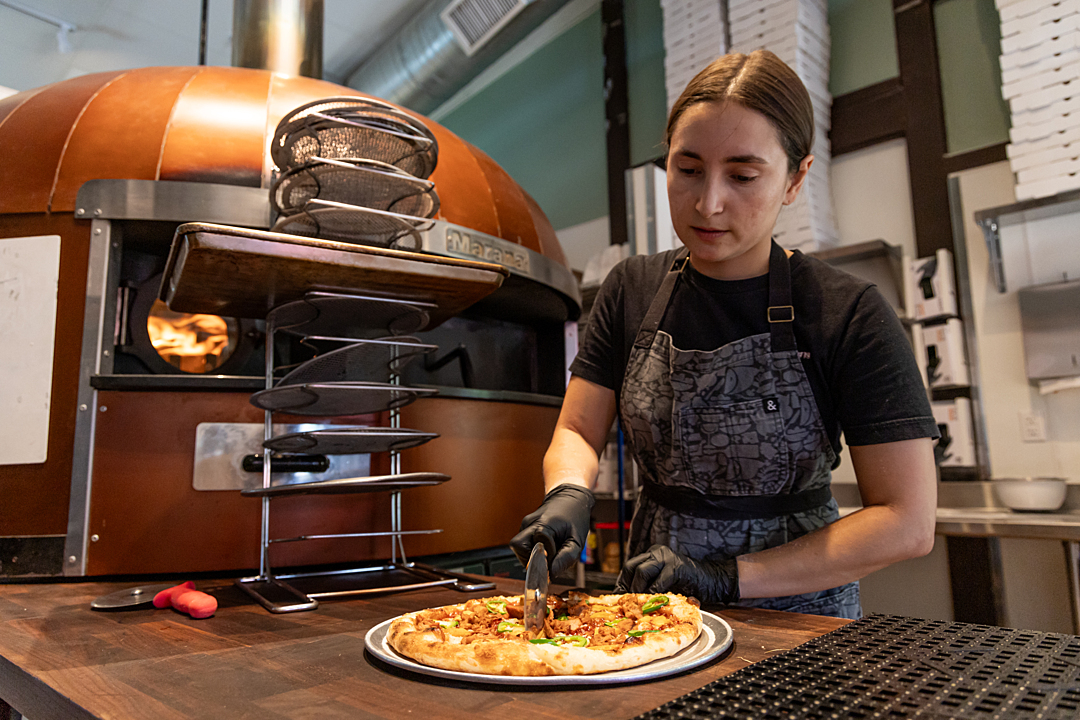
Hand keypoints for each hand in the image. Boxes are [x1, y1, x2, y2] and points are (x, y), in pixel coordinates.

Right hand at [510, 484, 593, 577]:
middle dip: (530, 559)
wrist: (570, 497)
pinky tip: (545, 545)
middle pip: (518, 547)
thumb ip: (566, 558)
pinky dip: (533, 549)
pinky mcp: (524, 525)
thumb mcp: (577, 541)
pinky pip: (524, 543)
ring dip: (532, 554)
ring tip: (548, 550)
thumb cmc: (575, 517)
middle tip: (546, 560)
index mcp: (544, 525)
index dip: (544, 561)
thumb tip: (552, 573)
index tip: (552, 566)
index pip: (536, 550)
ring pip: (519, 546)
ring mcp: (525, 523)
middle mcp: (530, 523)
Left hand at [614, 545, 739, 604]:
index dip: (622, 583)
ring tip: (637, 605)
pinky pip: (658, 582)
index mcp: (652, 555)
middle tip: (625, 603)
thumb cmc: (687, 584)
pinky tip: (652, 604)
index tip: (617, 598)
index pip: (630, 567)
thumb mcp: (664, 582)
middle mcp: (657, 553)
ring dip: (637, 590)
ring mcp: (666, 558)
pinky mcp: (676, 567)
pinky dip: (653, 594)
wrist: (712, 580)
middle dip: (626, 586)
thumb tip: (629, 601)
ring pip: (642, 572)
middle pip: (632, 567)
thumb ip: (649, 586)